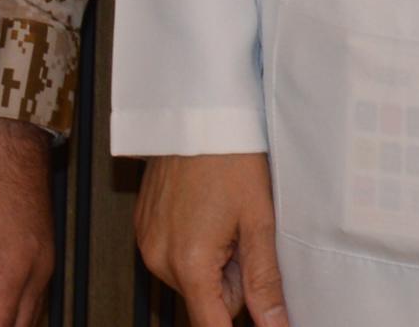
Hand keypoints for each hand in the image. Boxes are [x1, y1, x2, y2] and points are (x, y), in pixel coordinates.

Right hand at [133, 152, 288, 326]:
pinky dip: (195, 247)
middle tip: (244, 237)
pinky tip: (206, 215)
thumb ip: (265, 284)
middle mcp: (159, 257)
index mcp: (189, 262)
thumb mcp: (259, 222)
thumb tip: (274, 325)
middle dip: (231, 281)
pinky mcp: (143, 228)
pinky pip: (175, 258)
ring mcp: (147, 242)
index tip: (259, 321)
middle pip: (207, 302)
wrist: (197, 113)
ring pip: (193, 280)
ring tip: (224, 221)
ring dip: (213, 264)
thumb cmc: (230, 158)